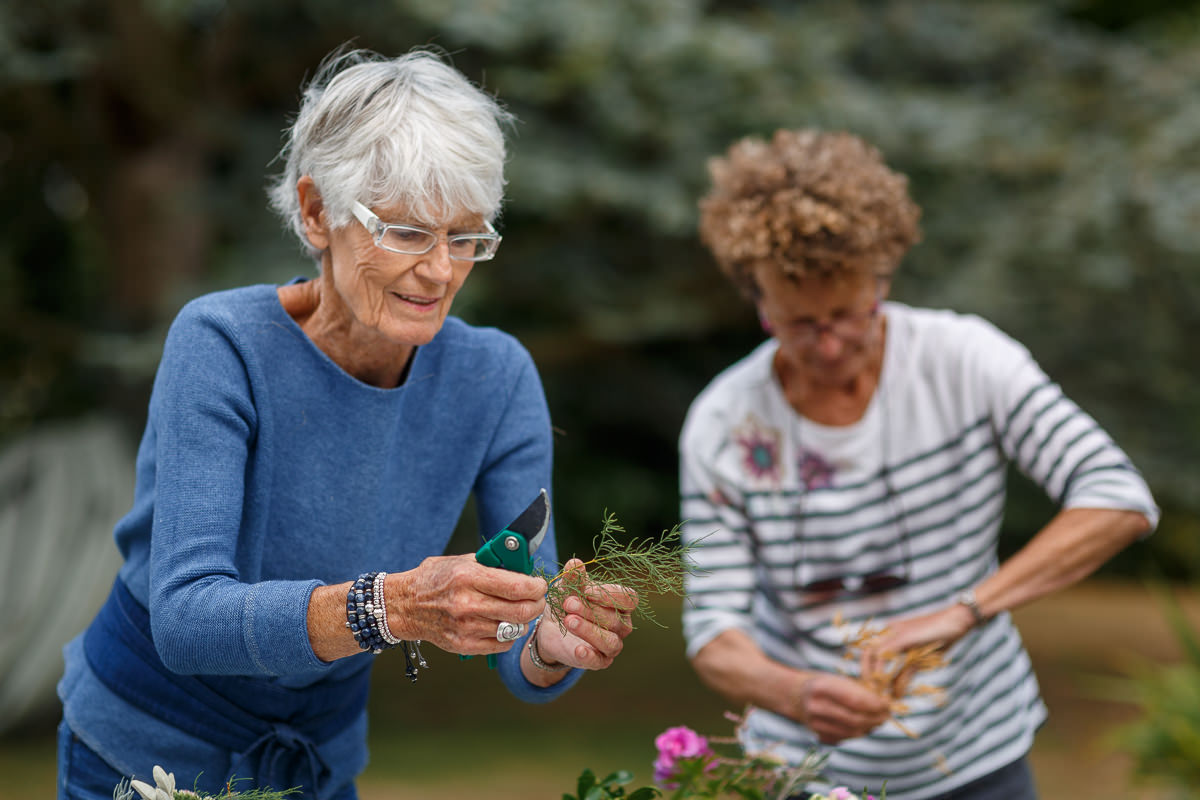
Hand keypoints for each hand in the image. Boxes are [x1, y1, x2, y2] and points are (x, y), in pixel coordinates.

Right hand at [388, 554, 546, 655]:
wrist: (405, 605)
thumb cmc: (436, 578)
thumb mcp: (462, 561)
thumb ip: (493, 564)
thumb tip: (523, 565)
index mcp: (468, 577)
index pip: (518, 586)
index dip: (537, 586)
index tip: (540, 584)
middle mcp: (468, 604)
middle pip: (522, 611)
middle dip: (537, 604)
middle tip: (537, 599)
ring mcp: (465, 628)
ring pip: (514, 629)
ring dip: (524, 620)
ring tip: (519, 610)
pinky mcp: (463, 645)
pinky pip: (502, 644)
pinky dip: (509, 635)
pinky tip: (503, 624)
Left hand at [532, 558, 637, 670]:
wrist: (551, 627)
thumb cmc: (567, 602)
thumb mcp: (568, 588)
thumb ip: (574, 577)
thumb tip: (574, 563)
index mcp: (620, 603)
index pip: (628, 599)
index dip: (609, 595)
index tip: (586, 590)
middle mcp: (621, 624)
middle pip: (614, 619)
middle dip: (590, 610)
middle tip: (568, 603)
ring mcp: (612, 644)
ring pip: (610, 640)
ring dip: (589, 630)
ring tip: (568, 621)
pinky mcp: (599, 661)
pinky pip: (599, 661)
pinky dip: (590, 656)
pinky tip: (577, 649)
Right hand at [795, 672, 891, 744]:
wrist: (796, 696)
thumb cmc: (824, 684)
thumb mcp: (837, 679)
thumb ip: (857, 691)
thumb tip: (883, 705)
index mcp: (821, 688)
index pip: (855, 700)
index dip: (875, 704)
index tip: (887, 703)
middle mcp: (815, 707)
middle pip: (855, 719)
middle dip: (876, 718)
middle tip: (887, 714)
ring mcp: (815, 724)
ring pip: (852, 732)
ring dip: (870, 727)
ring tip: (879, 720)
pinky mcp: (819, 736)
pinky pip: (845, 738)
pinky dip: (859, 733)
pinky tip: (865, 725)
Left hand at [859, 605, 971, 696]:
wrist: (956, 621)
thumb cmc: (941, 638)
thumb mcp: (920, 659)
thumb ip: (906, 673)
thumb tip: (896, 693)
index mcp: (890, 634)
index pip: (871, 653)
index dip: (869, 671)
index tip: (874, 688)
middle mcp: (888, 631)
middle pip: (867, 653)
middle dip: (867, 674)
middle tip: (873, 693)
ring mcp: (894, 632)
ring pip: (872, 654)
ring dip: (872, 676)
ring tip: (878, 693)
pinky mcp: (902, 637)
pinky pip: (884, 654)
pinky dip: (882, 671)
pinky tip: (887, 686)